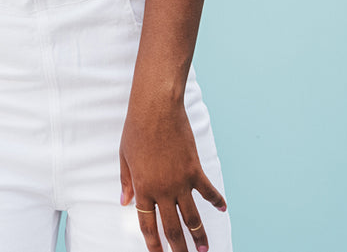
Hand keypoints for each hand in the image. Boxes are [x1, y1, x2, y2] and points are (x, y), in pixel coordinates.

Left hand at [118, 98, 226, 251]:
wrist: (156, 109)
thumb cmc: (136, 130)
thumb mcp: (124, 157)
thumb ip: (127, 182)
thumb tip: (124, 202)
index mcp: (142, 188)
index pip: (147, 225)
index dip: (153, 244)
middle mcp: (162, 190)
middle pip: (172, 228)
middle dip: (179, 248)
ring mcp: (180, 182)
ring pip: (192, 217)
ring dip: (199, 236)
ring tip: (204, 249)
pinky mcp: (194, 171)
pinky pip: (208, 192)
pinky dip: (216, 201)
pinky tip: (222, 209)